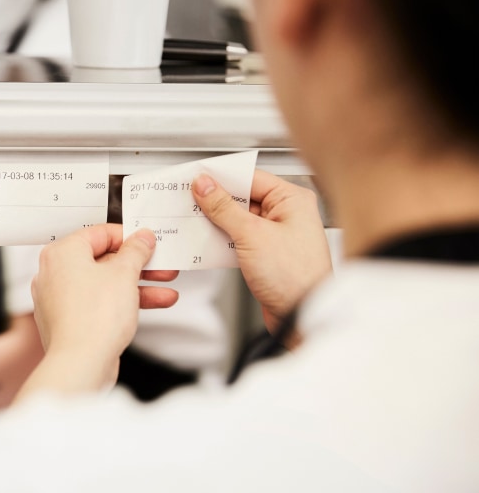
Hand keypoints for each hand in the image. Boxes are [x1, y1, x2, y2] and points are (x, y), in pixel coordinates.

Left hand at [25, 224, 177, 393]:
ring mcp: (59, 298)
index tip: (148, 243)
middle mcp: (55, 273)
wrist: (80, 364)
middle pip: (103, 260)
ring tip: (166, 287)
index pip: (100, 234)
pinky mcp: (69, 320)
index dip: (129, 237)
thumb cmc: (93, 319)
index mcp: (62, 253)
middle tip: (161, 265)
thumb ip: (136, 251)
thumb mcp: (124, 274)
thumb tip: (141, 238)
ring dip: (138, 285)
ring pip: (104, 283)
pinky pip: (98, 303)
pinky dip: (123, 301)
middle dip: (139, 265)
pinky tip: (153, 303)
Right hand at [193, 170, 332, 333]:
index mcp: (292, 200)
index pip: (250, 178)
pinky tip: (207, 241)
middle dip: (216, 201)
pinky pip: (240, 238)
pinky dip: (223, 239)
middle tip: (190, 201)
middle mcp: (287, 214)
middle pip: (243, 198)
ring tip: (195, 221)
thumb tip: (205, 186)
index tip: (197, 179)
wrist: (302, 315)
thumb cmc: (294, 277)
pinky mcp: (267, 253)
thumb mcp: (251, 235)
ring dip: (217, 222)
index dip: (222, 178)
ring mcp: (277, 234)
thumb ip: (224, 208)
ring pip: (239, 219)